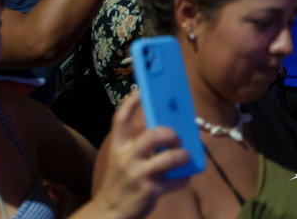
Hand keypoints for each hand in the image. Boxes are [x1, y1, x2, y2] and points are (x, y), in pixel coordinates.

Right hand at [91, 93, 190, 218]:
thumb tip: (163, 134)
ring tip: (186, 157)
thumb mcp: (121, 161)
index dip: (131, 102)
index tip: (141, 90)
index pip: (121, 118)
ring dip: (183, 156)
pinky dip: (184, 178)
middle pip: (153, 135)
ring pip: (169, 158)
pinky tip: (183, 177)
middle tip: (177, 138)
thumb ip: (136, 147)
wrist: (110, 212)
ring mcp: (138, 175)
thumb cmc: (119, 182)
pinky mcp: (151, 191)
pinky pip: (176, 181)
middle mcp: (126, 158)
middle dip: (171, 134)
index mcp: (117, 147)